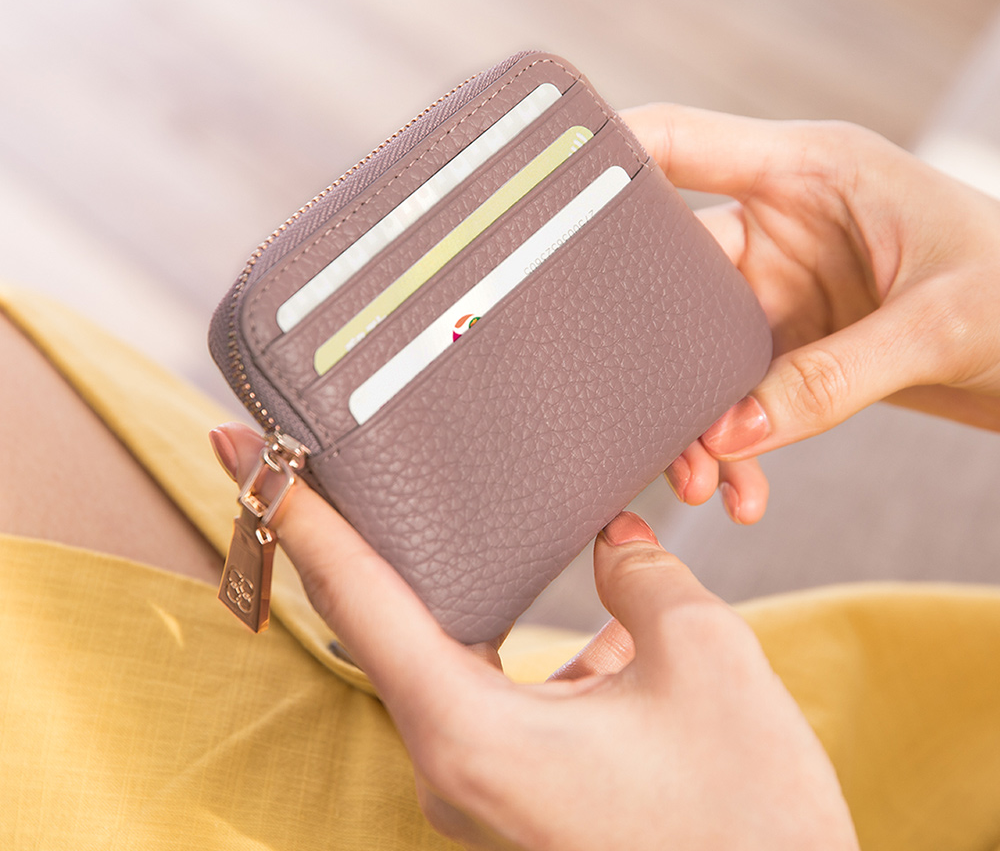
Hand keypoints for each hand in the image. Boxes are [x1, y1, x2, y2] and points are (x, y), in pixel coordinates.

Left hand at [212, 423, 857, 850]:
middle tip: (316, 457)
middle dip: (348, 536)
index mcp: (470, 733)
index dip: (296, 511)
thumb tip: (615, 540)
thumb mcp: (703, 659)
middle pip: (379, 620)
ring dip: (451, 587)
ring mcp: (480, 787)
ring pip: (441, 654)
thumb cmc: (746, 818)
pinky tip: (597, 625)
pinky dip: (519, 642)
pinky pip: (493, 692)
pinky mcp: (515, 793)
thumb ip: (643, 577)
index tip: (233, 448)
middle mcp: (453, 765)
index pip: (357, 595)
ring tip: (462, 521)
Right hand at [624, 105, 999, 517]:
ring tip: (698, 477)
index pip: (675, 142)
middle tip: (622, 401)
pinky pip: (743, 391)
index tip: (531, 194)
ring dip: (692, 411)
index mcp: (810, 169)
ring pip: (698, 345)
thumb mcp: (942, 323)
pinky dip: (737, 440)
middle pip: (669, 266)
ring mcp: (787, 284)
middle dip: (644, 341)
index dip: (600, 155)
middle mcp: (784, 221)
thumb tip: (732, 434)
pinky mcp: (800, 342)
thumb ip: (834, 378)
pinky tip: (743, 488)